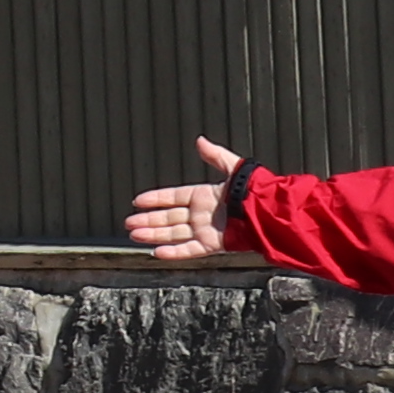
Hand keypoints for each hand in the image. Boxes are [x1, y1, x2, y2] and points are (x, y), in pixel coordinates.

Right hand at [121, 136, 245, 260]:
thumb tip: (200, 140)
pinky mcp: (211, 245)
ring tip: (134, 235)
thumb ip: (215, 155)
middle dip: (147, 220)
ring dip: (152, 234)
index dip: (155, 199)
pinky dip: (173, 252)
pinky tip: (156, 252)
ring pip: (172, 234)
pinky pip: (188, 249)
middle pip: (167, 217)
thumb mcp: (233, 167)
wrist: (265, 210)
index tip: (137, 201)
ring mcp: (204, 230)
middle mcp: (200, 214)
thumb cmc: (252, 189)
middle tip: (128, 222)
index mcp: (203, 195)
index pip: (172, 197)